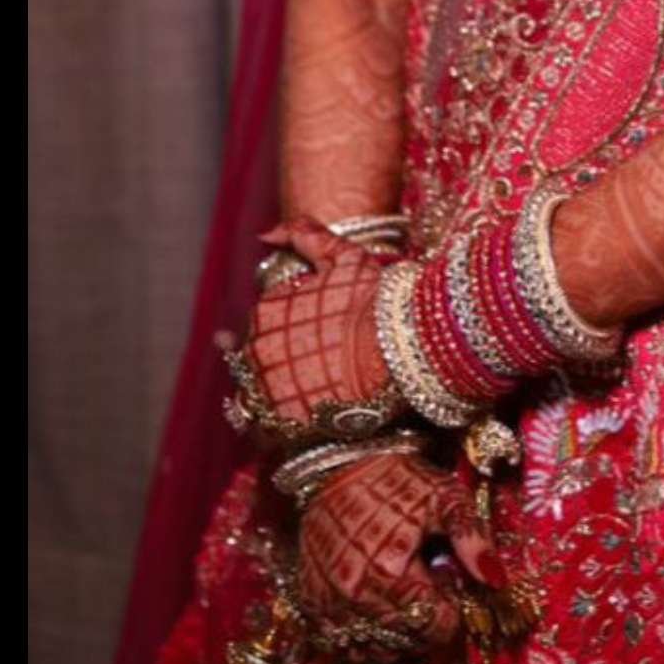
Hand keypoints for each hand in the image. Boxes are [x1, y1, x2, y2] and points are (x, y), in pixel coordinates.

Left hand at [242, 220, 403, 431]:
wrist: (404, 345)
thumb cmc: (377, 298)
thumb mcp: (342, 256)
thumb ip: (303, 236)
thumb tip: (265, 233)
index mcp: (267, 310)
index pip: (267, 326)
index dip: (294, 331)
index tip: (320, 335)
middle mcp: (259, 349)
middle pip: (261, 361)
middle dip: (284, 362)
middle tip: (322, 364)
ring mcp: (269, 388)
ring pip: (259, 396)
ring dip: (281, 394)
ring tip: (316, 392)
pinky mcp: (284, 422)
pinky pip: (268, 429)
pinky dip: (281, 425)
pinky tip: (308, 416)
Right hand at [296, 447, 502, 660]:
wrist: (337, 464)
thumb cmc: (396, 479)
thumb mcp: (444, 496)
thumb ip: (472, 538)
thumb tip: (497, 580)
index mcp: (392, 577)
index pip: (437, 628)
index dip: (450, 607)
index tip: (446, 579)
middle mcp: (357, 601)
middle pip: (408, 643)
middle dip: (425, 619)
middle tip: (424, 580)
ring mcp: (331, 607)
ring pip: (375, 651)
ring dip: (395, 634)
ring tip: (400, 593)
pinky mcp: (312, 605)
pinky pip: (341, 646)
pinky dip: (363, 636)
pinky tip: (374, 605)